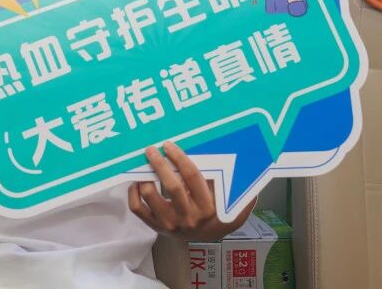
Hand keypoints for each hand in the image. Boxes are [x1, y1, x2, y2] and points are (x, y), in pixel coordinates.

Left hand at [128, 141, 256, 240]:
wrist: (208, 237)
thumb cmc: (219, 210)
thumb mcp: (232, 200)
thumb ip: (237, 183)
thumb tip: (248, 158)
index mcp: (207, 207)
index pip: (192, 178)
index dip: (180, 158)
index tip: (169, 145)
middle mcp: (188, 216)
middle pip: (171, 186)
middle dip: (159, 165)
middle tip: (151, 150)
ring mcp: (170, 224)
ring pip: (151, 197)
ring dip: (144, 178)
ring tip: (143, 164)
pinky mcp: (156, 227)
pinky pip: (138, 210)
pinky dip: (133, 195)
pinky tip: (136, 183)